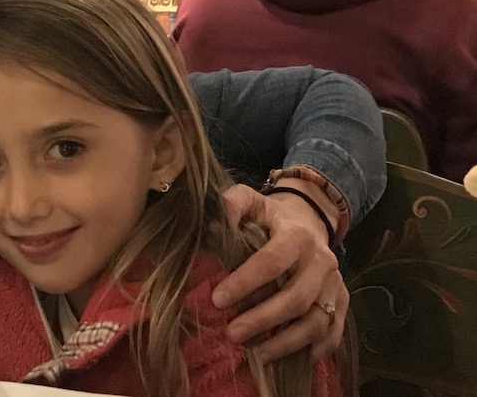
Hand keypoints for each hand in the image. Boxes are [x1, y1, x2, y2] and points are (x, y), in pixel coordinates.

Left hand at [213, 184, 345, 360]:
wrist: (307, 219)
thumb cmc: (270, 215)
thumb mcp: (250, 199)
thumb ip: (232, 203)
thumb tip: (216, 217)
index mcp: (298, 235)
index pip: (271, 262)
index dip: (245, 282)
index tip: (218, 299)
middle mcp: (322, 260)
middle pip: (296, 298)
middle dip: (263, 319)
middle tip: (232, 333)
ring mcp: (335, 282)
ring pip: (316, 320)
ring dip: (286, 342)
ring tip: (257, 353)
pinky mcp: (342, 299)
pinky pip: (334, 330)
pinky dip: (317, 348)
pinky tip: (295, 359)